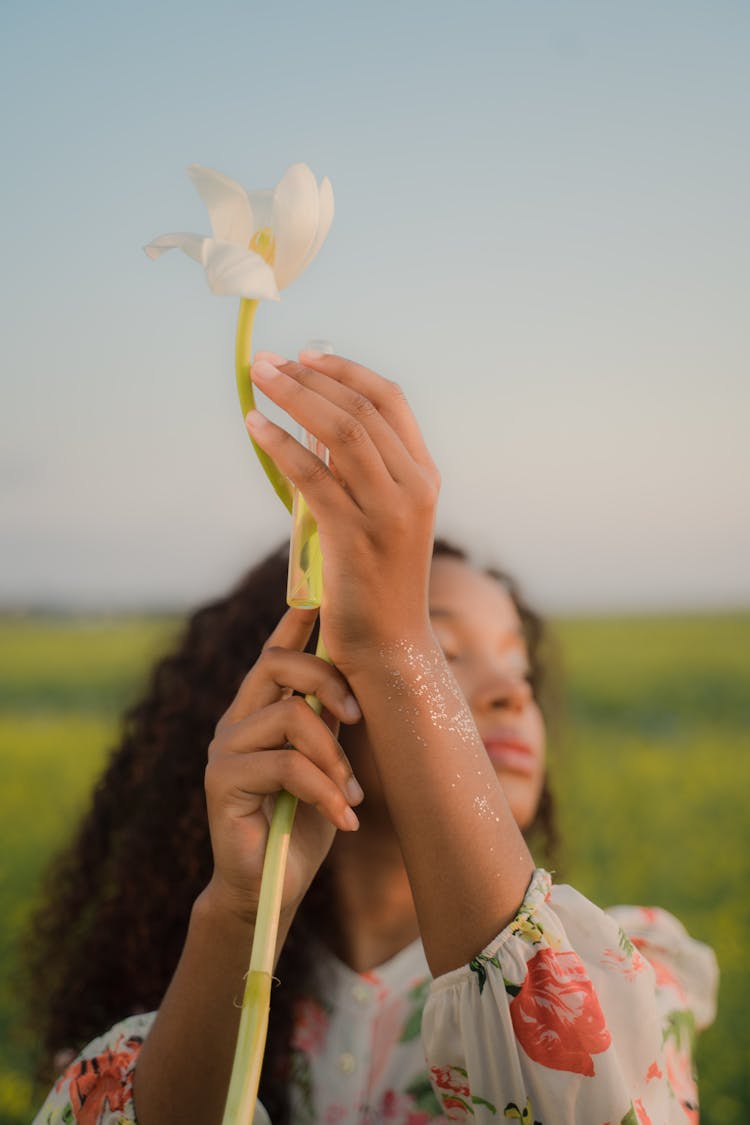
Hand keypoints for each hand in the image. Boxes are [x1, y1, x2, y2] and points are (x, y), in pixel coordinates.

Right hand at [203, 607, 363, 924]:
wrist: (269, 889)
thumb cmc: (302, 824)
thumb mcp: (327, 764)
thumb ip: (331, 723)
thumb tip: (360, 681)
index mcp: (260, 710)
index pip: (274, 652)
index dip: (294, 621)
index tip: (318, 592)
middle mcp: (236, 719)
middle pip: (279, 664)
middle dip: (329, 680)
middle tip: (360, 718)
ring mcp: (224, 747)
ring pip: (291, 716)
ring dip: (334, 756)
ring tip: (351, 795)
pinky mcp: (221, 779)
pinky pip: (286, 765)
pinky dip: (325, 791)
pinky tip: (343, 820)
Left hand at [246, 351, 440, 675]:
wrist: (388, 645)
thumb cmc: (375, 582)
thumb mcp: (379, 518)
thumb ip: (359, 474)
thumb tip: (310, 427)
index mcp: (424, 477)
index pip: (390, 402)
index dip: (348, 371)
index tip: (308, 355)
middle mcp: (415, 487)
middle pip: (361, 410)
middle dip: (309, 377)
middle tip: (266, 361)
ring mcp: (389, 512)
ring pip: (341, 432)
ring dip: (294, 397)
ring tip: (257, 378)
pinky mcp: (356, 536)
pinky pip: (313, 476)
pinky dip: (281, 445)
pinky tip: (254, 427)